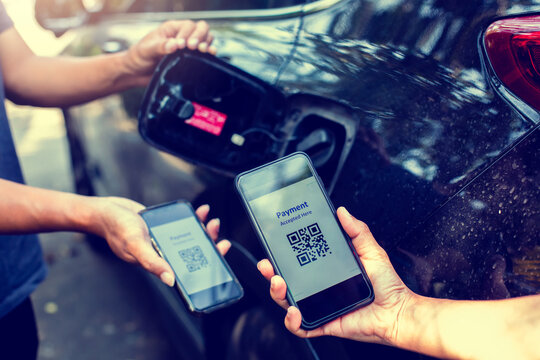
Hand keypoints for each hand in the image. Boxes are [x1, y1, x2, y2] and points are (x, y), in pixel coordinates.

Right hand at [93, 197, 228, 286]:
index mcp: (159, 262)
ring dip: (203, 229)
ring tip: (210, 219)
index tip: (221, 251)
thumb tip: (170, 280)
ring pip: (190, 237)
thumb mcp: (135, 246)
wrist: (104, 211)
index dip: (207, 261)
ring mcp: (163, 239)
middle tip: (217, 232)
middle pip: (193, 251)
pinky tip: (199, 211)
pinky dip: (192, 219)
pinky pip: (182, 225)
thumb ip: (152, 263)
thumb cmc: (116, 230)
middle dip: (209, 242)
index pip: (188, 267)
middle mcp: (163, 253)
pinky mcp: (162, 227)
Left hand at [124, 20, 215, 79]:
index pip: (188, 25)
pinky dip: (209, 54)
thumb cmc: (139, 57)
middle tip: (194, 48)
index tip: (183, 46)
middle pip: (201, 28)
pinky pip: (204, 54)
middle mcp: (182, 36)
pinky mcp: (190, 60)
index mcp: (171, 29)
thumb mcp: (146, 50)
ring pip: (205, 39)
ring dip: (207, 44)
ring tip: (203, 51)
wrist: (137, 73)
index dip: (188, 34)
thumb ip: (160, 46)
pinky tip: (210, 56)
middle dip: (200, 37)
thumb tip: (175, 45)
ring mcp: (187, 48)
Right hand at [257, 207, 412, 344]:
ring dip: (277, 294)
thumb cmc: (387, 285)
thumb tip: (342, 212)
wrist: (398, 312)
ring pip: (288, 303)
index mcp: (326, 271)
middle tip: (267, 265)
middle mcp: (319, 289)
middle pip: (286, 283)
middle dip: (271, 274)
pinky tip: (293, 312)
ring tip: (279, 284)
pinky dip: (293, 322)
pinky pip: (302, 327)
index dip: (282, 256)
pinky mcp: (324, 324)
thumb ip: (357, 231)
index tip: (274, 246)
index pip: (298, 263)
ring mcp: (320, 307)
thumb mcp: (371, 251)